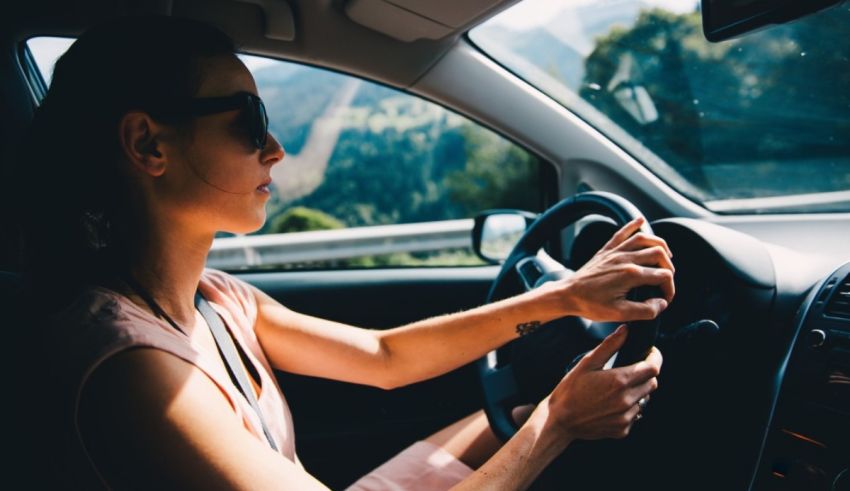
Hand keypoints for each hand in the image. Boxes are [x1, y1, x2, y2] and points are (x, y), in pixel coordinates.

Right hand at [537, 325, 661, 441]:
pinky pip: (634, 415)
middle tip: (630, 370)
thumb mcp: (587, 363)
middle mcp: (627, 400)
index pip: (653, 367)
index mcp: (620, 380)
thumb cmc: (570, 389)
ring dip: (637, 392)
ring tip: (616, 389)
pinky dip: (628, 408)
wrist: (559, 421)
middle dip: (646, 374)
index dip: (655, 357)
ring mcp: (626, 417)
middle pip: (652, 383)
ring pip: (644, 399)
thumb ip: (610, 345)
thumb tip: (626, 329)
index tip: (650, 352)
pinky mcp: (623, 430)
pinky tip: (611, 404)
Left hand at [554, 217, 675, 321]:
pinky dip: (632, 224)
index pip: (663, 276)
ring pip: (644, 238)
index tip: (665, 299)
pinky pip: (621, 233)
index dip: (669, 288)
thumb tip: (661, 303)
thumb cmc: (590, 305)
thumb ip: (645, 310)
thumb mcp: (620, 314)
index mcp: (630, 274)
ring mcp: (615, 252)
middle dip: (669, 267)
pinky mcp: (606, 250)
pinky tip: (640, 220)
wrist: (568, 295)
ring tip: (666, 255)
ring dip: (659, 244)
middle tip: (667, 280)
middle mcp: (625, 259)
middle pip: (659, 253)